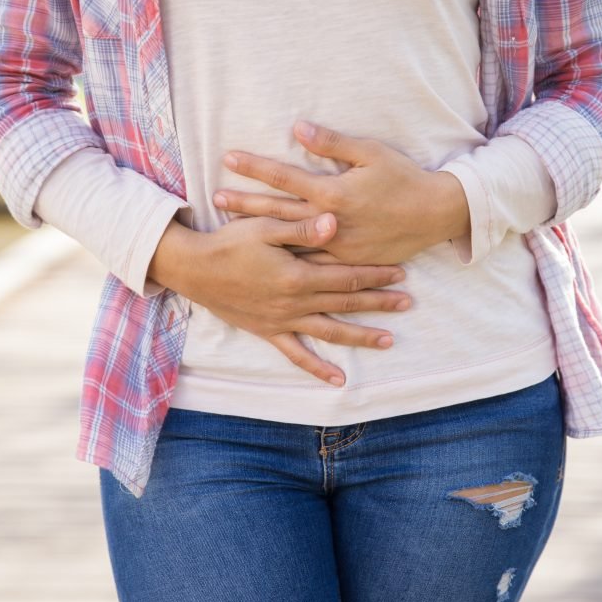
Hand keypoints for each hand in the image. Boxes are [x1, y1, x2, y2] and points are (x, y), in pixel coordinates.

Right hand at [148, 213, 410, 385]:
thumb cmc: (228, 242)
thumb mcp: (264, 226)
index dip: (375, 274)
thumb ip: (301, 227)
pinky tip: (338, 379)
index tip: (400, 272)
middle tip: (408, 303)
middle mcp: (294, 302)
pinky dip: (317, 368)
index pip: (346, 276)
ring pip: (330, 332)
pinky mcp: (268, 332)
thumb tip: (334, 222)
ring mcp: (282, 321)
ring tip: (388, 340)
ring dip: (360, 336)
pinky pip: (296, 354)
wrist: (193, 269)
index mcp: (297, 275)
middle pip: (345, 304)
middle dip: (379, 302)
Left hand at [212, 121, 470, 264]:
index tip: (228, 158)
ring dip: (259, 233)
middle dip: (244, 203)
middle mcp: (329, 222)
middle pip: (277, 211)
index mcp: (333, 193)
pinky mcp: (346, 262)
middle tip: (216, 198)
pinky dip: (287, 258)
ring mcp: (337, 246)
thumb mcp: (371, 153)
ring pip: (289, 240)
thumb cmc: (404, 179)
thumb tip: (298, 127)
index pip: (284, 177)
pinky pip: (311, 262)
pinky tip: (267, 257)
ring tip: (230, 229)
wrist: (435, 215)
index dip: (255, 166)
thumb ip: (332, 143)